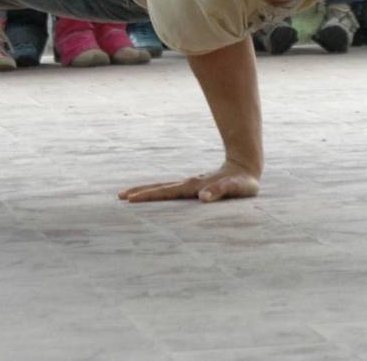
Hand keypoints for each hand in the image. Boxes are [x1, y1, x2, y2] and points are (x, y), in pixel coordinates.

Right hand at [118, 160, 260, 203]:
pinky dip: (158, 192)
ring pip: (163, 187)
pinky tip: (154, 196)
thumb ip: (220, 191)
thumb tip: (203, 198)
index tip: (131, 199)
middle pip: (159, 188)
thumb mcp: (235, 188)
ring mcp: (190, 184)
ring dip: (146, 191)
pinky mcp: (194, 186)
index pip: (166, 192)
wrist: (246, 166)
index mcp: (194, 186)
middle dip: (140, 192)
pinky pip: (171, 190)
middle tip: (119, 197)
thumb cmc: (243, 182)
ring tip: (128, 195)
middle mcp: (188, 184)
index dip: (149, 196)